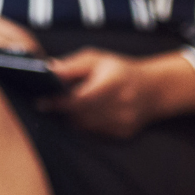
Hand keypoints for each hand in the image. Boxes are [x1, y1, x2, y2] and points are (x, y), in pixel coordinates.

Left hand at [44, 48, 194, 139]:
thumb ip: (71, 65)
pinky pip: (94, 133)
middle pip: (80, 114)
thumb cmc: (119, 70)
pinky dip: (84, 124)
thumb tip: (47, 70)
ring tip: (67, 105)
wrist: (153, 90)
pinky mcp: (123, 135)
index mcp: (114, 81)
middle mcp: (121, 104)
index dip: (59, 101)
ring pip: (85, 126)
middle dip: (62, 109)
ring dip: (71, 117)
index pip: (81, 97)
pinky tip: (84, 113)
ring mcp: (124, 122)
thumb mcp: (96, 59)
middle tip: (48, 102)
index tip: (41, 99)